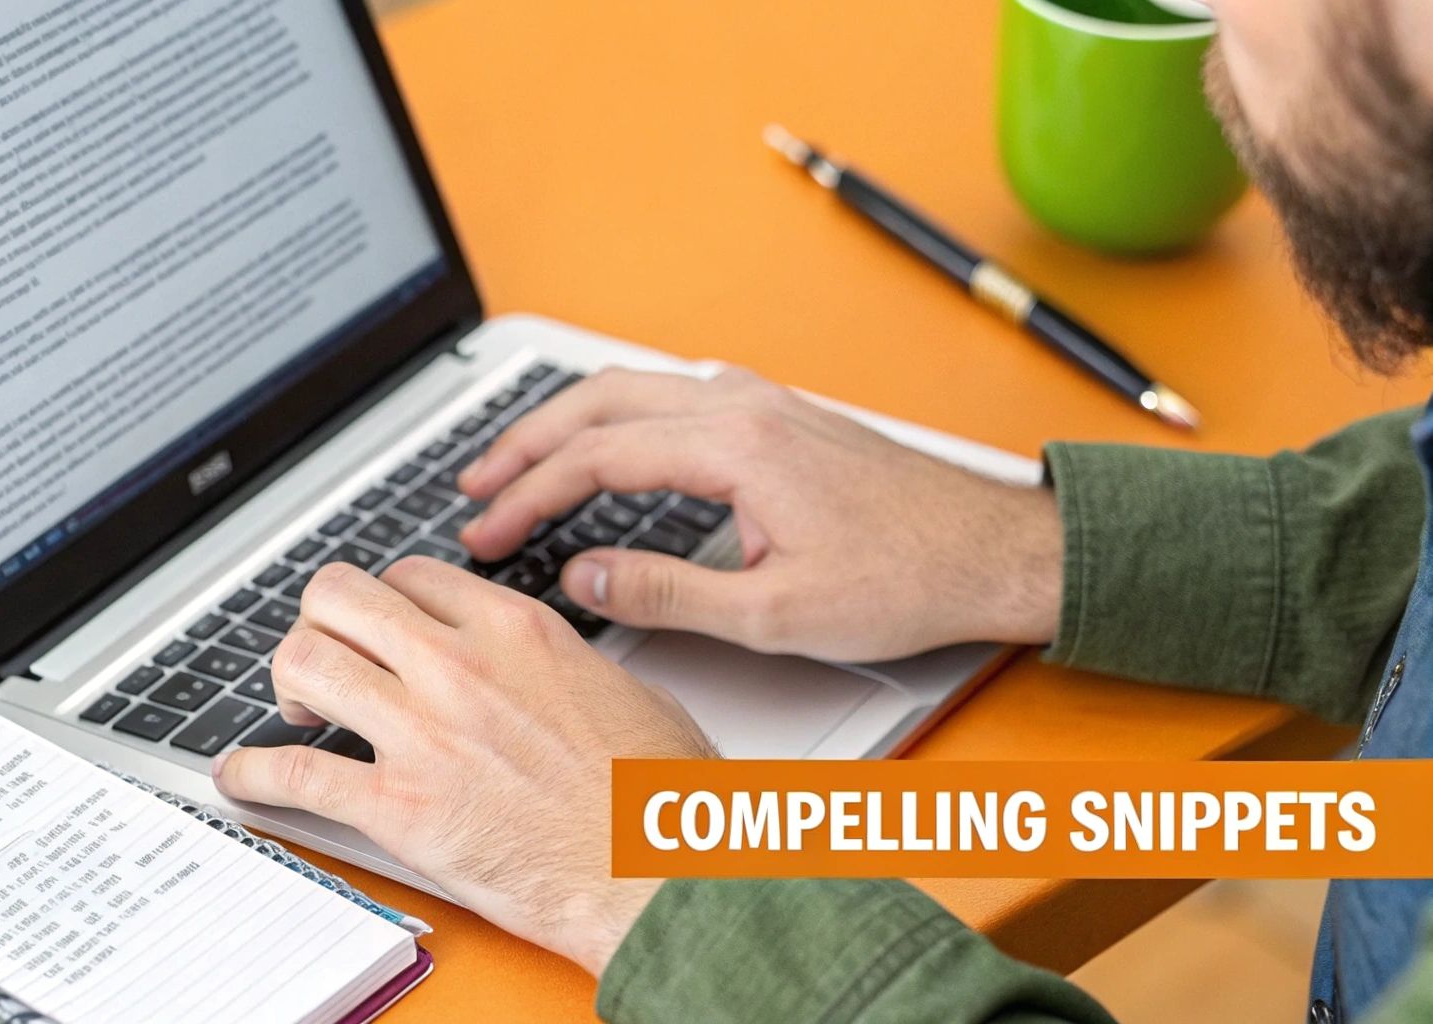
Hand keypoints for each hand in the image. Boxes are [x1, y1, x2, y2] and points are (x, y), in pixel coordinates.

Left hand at [212, 559, 716, 975]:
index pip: (411, 576)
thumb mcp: (630, 692)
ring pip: (305, 662)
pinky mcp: (399, 808)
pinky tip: (244, 778)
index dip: (383, 600)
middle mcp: (461, 668)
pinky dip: (253, 775)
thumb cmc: (658, 801)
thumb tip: (550, 670)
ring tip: (295, 712)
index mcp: (518, 632)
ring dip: (286, 684)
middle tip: (327, 657)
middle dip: (318, 621)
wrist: (658, 878)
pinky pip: (295, 775)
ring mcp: (424, 734)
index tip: (379, 627)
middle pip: (338, 596)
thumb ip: (567, 665)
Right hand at [456, 366, 1062, 662]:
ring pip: (634, 387)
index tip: (487, 532)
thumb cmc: (907, 580)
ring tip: (518, 462)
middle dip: (525, 443)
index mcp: (736, 447)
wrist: (996, 551)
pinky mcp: (780, 414)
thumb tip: (584, 577)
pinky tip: (607, 445)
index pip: (596, 458)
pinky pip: (672, 393)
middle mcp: (744, 406)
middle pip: (600, 401)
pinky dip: (617, 415)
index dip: (528, 496)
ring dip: (569, 422)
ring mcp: (764, 402)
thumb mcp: (775, 615)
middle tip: (473, 484)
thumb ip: (668, 594)